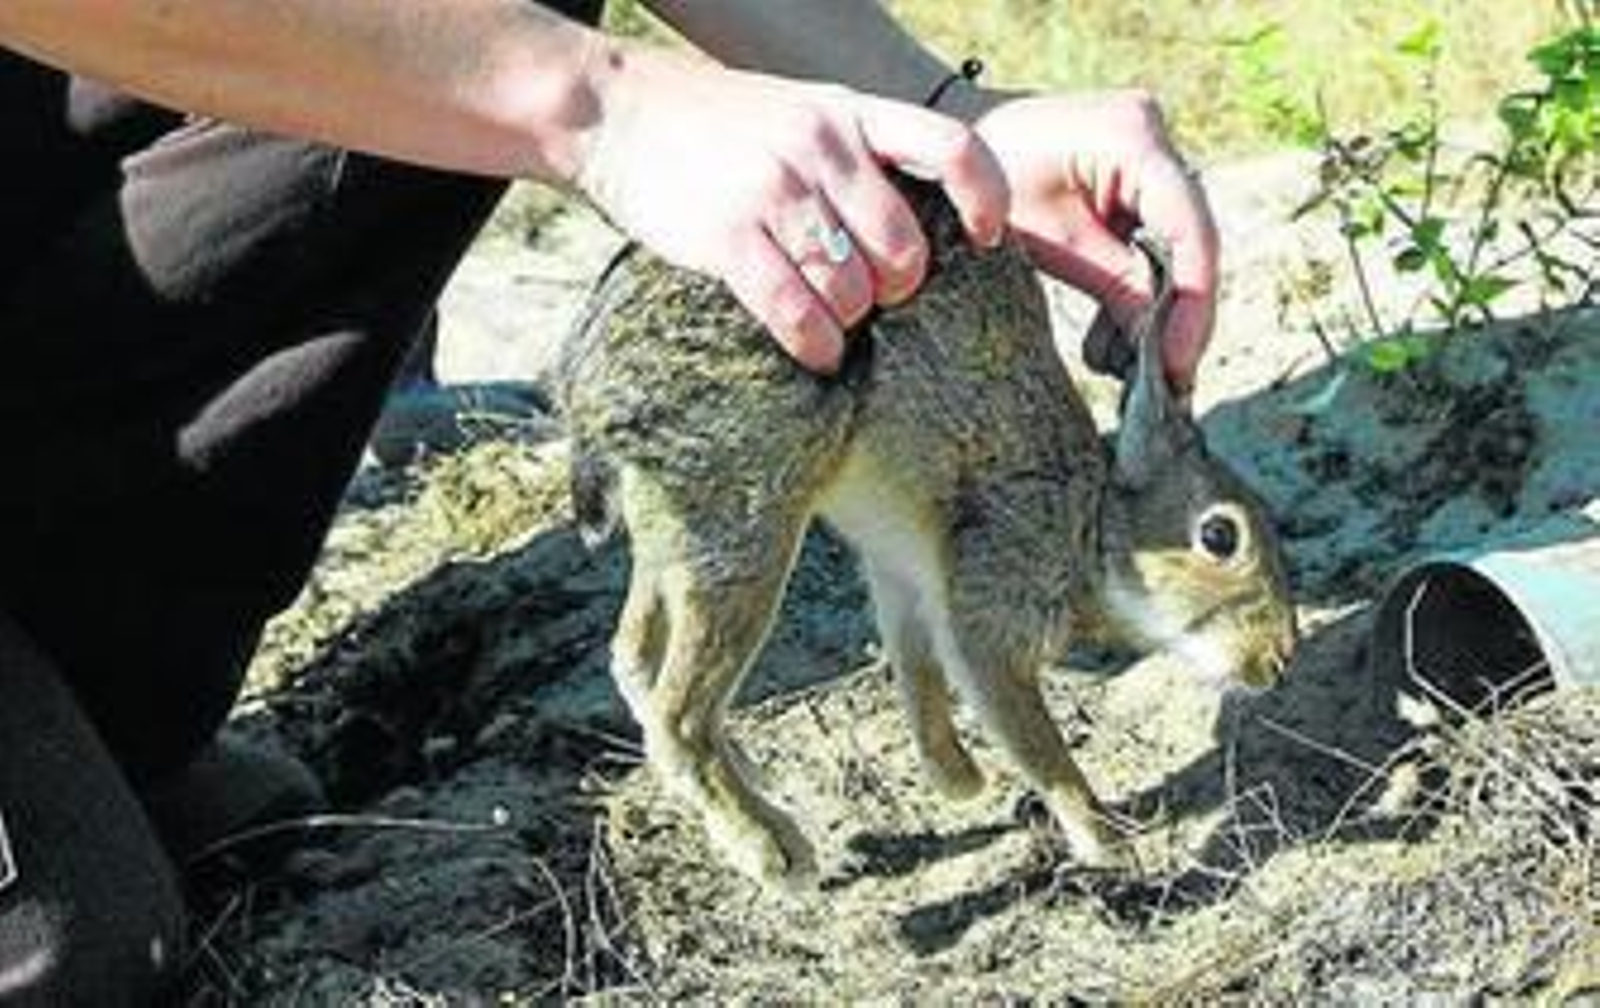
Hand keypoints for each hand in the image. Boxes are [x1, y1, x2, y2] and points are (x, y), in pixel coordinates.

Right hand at [578, 49, 1008, 372]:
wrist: (616, 112)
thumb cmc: (717, 126)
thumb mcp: (801, 111)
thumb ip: (854, 156)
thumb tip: (911, 232)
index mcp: (851, 112)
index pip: (952, 148)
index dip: (984, 200)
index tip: (984, 239)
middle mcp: (823, 146)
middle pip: (904, 248)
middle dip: (898, 290)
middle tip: (875, 300)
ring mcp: (775, 190)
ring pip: (852, 290)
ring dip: (851, 325)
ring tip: (836, 330)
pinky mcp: (728, 235)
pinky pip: (797, 312)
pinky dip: (816, 346)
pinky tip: (815, 354)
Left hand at [974, 90, 1218, 389]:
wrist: (952, 144)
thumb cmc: (989, 183)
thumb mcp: (1052, 242)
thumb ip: (1116, 285)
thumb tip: (1160, 348)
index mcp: (1134, 137)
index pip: (1187, 229)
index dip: (1192, 302)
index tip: (1177, 364)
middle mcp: (1153, 133)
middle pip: (1191, 237)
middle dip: (1180, 312)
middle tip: (1169, 378)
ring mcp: (1148, 150)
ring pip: (1177, 243)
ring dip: (1161, 305)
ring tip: (1136, 366)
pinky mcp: (1134, 173)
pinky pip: (1153, 236)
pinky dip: (1141, 284)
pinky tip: (1121, 334)